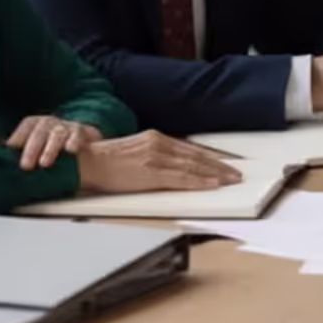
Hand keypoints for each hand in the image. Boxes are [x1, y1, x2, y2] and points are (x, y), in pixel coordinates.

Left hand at [3, 115, 103, 169]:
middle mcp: (50, 123)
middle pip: (39, 132)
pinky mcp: (82, 132)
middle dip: (32, 148)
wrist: (80, 142)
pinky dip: (74, 142)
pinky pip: (77, 135)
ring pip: (57, 134)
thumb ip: (14, 144)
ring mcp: (66, 127)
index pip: (26, 126)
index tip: (11, 149)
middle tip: (26, 166)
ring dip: (50, 148)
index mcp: (36, 124)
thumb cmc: (49, 144)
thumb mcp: (31, 142)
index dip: (19, 137)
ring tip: (45, 163)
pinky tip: (71, 150)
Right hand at [76, 130, 243, 193]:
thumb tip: (175, 165)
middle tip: (236, 173)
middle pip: (196, 156)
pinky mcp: (150, 172)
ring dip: (214, 174)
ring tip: (230, 180)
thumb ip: (156, 155)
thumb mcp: (136, 151)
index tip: (225, 163)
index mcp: (155, 138)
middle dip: (218, 165)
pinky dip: (198, 181)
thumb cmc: (107, 161)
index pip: (190, 148)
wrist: (87, 162)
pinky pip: (180, 178)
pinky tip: (211, 184)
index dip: (210, 157)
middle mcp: (158, 144)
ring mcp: (155, 157)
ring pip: (192, 166)